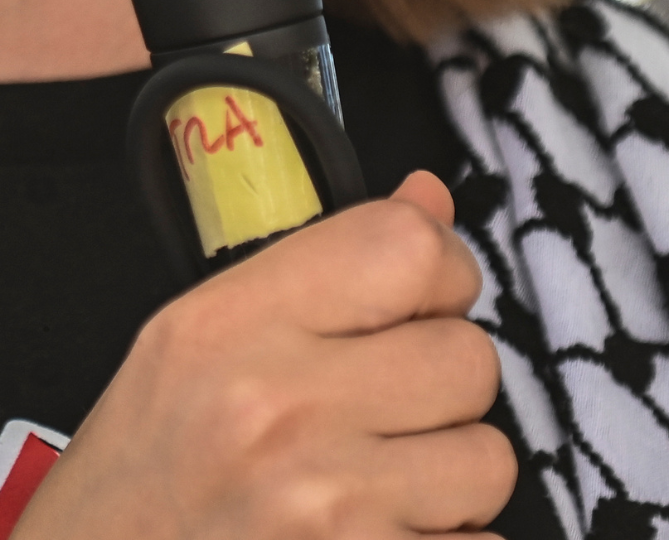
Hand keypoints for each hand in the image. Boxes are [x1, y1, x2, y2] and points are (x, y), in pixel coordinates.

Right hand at [14, 170, 514, 538]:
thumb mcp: (199, 341)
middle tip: (384, 412)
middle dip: (444, 386)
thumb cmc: (141, 478)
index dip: (441, 271)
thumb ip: (324, 263)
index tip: (421, 304)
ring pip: (487, 459)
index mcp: (232, 328)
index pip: (408, 247)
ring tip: (380, 484)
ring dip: (450, 476)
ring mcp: (322, 511)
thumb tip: (431, 200)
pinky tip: (382, 536)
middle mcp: (277, 413)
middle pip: (468, 358)